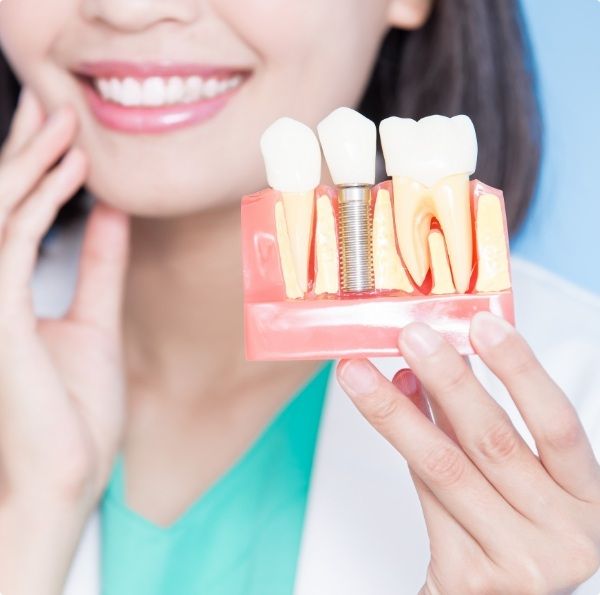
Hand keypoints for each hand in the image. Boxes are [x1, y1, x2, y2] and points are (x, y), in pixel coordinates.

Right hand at [0, 88, 128, 592]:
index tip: (61, 130)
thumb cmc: (77, 408)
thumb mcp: (97, 319)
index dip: (33, 167)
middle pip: (2, 203)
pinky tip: (70, 171)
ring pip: (1, 213)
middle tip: (53, 103)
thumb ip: (99, 265)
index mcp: (9, 292)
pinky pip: (15, 244)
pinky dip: (41, 202)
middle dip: (24, 148)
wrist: (70, 472)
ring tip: (63, 121)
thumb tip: (112, 213)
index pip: (15, 214)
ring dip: (31, 162)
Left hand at [337, 312, 599, 594]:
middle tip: (410, 336)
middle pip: (493, 440)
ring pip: (445, 466)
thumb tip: (428, 364)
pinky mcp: (471, 578)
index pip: (557, 424)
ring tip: (360, 372)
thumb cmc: (514, 529)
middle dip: (446, 379)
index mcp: (588, 499)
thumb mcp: (519, 476)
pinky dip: (403, 447)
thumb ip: (479, 422)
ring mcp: (519, 562)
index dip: (521, 369)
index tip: (482, 323)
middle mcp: (564, 534)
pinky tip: (383, 409)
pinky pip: (426, 496)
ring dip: (396, 411)